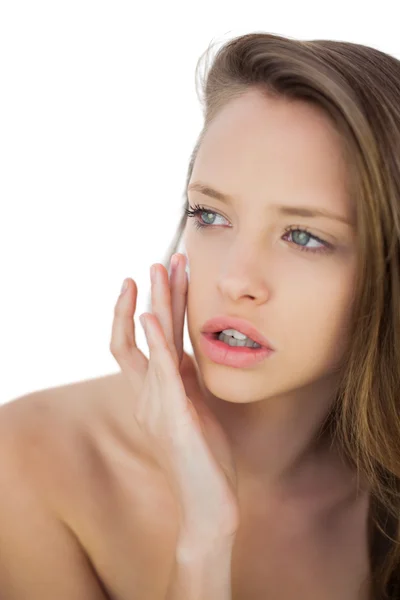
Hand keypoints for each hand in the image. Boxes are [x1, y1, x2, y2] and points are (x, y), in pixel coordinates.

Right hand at [109, 255, 238, 546]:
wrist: (210, 503)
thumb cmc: (205, 456)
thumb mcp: (195, 407)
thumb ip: (185, 380)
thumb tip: (186, 351)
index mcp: (156, 391)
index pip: (147, 339)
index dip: (156, 306)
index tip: (169, 275)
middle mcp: (148, 394)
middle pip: (142, 333)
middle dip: (153, 294)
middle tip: (161, 261)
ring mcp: (156, 405)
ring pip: (149, 344)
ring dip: (155, 304)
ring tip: (159, 271)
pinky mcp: (172, 417)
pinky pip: (159, 373)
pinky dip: (154, 342)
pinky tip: (151, 317)